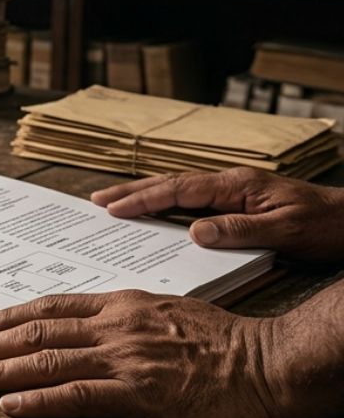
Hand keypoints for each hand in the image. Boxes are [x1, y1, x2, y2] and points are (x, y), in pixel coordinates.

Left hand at [0, 291, 293, 417]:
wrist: (272, 365)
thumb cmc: (231, 343)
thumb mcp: (173, 313)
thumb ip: (132, 318)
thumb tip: (102, 323)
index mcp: (123, 306)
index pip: (51, 309)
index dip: (8, 319)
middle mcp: (116, 327)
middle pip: (36, 334)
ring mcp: (125, 360)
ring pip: (45, 363)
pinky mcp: (140, 395)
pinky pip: (77, 397)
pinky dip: (39, 401)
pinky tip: (10, 406)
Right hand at [91, 167, 343, 261]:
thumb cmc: (326, 225)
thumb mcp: (285, 230)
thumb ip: (240, 230)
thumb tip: (194, 232)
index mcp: (238, 186)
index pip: (180, 190)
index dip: (143, 199)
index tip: (112, 208)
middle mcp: (232, 185)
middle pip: (172, 185)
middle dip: (132, 192)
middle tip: (96, 201)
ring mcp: (235, 194)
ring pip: (180, 193)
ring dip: (146, 198)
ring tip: (114, 205)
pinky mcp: (239, 206)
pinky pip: (194, 205)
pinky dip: (167, 208)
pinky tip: (156, 217)